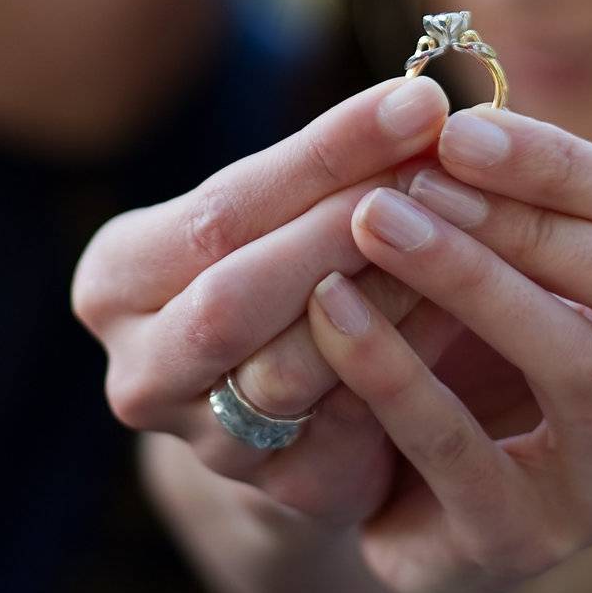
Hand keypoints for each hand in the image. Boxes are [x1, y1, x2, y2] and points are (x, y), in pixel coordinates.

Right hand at [71, 75, 449, 524]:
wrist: (297, 408)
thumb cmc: (288, 268)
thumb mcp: (284, 210)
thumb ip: (333, 165)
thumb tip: (424, 103)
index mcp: (117, 278)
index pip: (221, 209)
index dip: (327, 153)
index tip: (420, 100)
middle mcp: (140, 370)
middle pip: (237, 294)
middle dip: (348, 222)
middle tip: (445, 162)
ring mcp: (206, 446)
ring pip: (296, 363)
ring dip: (389, 288)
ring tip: (469, 223)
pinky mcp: (286, 492)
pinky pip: (360, 415)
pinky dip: (417, 349)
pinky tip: (474, 300)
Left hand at [304, 103, 591, 592]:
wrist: (466, 514)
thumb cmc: (496, 354)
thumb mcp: (524, 271)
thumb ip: (512, 197)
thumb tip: (438, 102)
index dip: (567, 164)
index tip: (459, 126)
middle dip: (534, 219)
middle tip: (421, 173)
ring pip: (572, 364)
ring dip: (467, 277)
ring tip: (372, 218)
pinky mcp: (524, 542)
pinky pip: (460, 448)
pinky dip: (391, 368)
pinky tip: (333, 307)